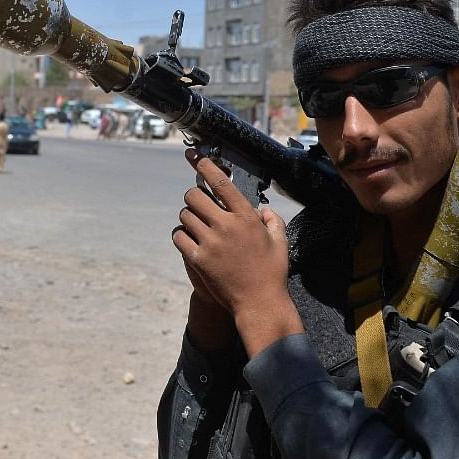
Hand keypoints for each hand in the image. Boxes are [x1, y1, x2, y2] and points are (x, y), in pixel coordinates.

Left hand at [171, 149, 301, 356]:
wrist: (260, 304)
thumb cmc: (272, 273)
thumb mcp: (280, 243)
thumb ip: (272, 221)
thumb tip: (263, 210)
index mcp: (246, 217)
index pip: (220, 182)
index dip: (205, 165)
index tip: (194, 154)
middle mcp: (226, 226)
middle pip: (194, 196)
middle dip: (194, 196)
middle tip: (199, 204)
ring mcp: (210, 243)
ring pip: (185, 216)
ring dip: (189, 217)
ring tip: (198, 226)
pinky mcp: (199, 259)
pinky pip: (179, 237)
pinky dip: (181, 236)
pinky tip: (190, 240)